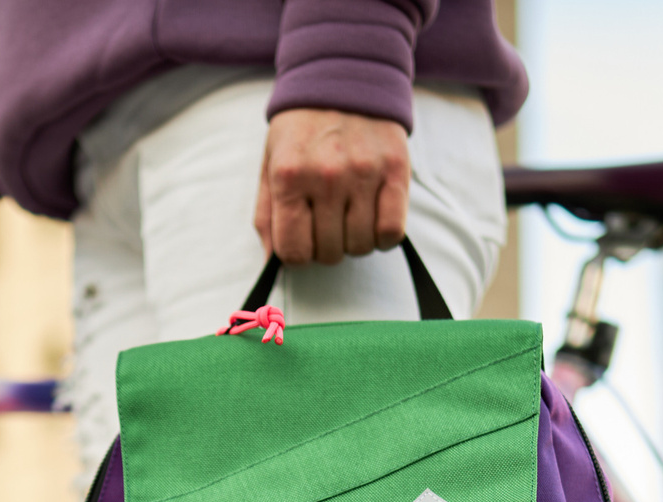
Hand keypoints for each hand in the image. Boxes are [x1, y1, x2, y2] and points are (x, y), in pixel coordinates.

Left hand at [255, 108, 410, 265]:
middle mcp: (326, 176)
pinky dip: (383, 237)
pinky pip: (392, 232)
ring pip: (360, 246)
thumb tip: (271, 263)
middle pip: (328, 253)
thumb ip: (267, 216)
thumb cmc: (302, 130)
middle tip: (327, 221)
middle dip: (325, 245)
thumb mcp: (270, 165)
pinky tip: (373, 219)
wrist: (343, 78)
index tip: (302, 239)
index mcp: (289, 176)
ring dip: (354, 240)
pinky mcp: (395, 170)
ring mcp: (363, 173)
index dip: (297, 254)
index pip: (293, 252)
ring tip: (349, 213)